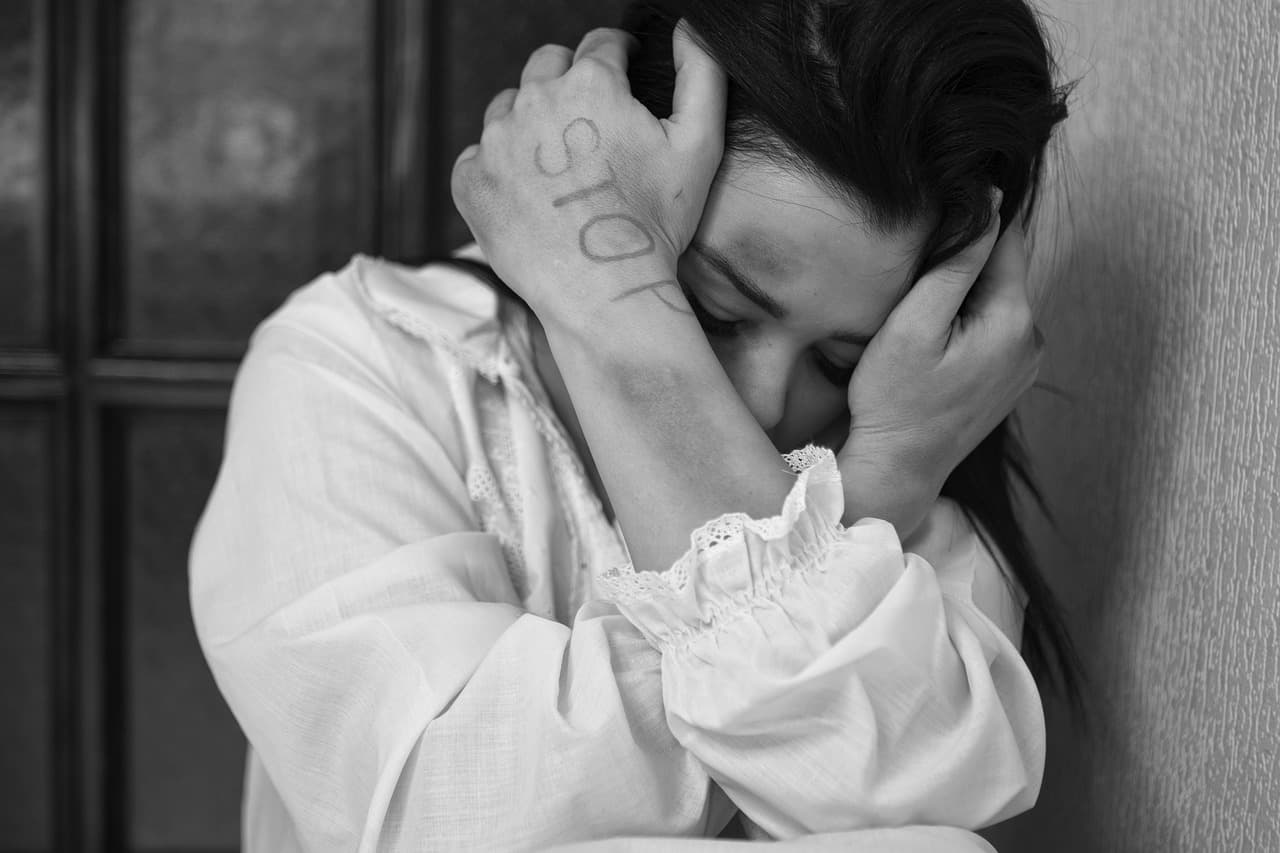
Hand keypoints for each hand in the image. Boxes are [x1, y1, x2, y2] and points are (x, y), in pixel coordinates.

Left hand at [450, 23, 726, 337]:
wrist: (605, 293)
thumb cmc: (656, 224)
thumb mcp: (699, 145)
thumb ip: (701, 74)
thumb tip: (686, 28)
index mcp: (590, 84)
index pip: (600, 45)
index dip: (617, 59)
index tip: (622, 75)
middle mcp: (534, 101)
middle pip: (547, 65)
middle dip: (569, 81)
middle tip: (590, 124)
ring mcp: (496, 142)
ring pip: (508, 108)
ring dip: (531, 123)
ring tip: (559, 166)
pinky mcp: (469, 181)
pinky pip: (479, 157)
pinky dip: (499, 168)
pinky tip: (530, 195)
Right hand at [837, 195, 1042, 535]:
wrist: (898, 469)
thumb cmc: (894, 399)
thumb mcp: (914, 324)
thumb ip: (956, 263)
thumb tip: (991, 202)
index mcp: (1014, 319)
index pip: (1006, 238)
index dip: (972, 220)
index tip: (935, 221)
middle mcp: (1033, 339)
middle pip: (1002, 269)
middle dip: (965, 261)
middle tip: (915, 274)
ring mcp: (1025, 363)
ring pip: (997, 298)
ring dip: (964, 292)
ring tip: (920, 311)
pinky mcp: (1009, 379)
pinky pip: (994, 328)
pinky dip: (967, 321)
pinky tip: (933, 340)